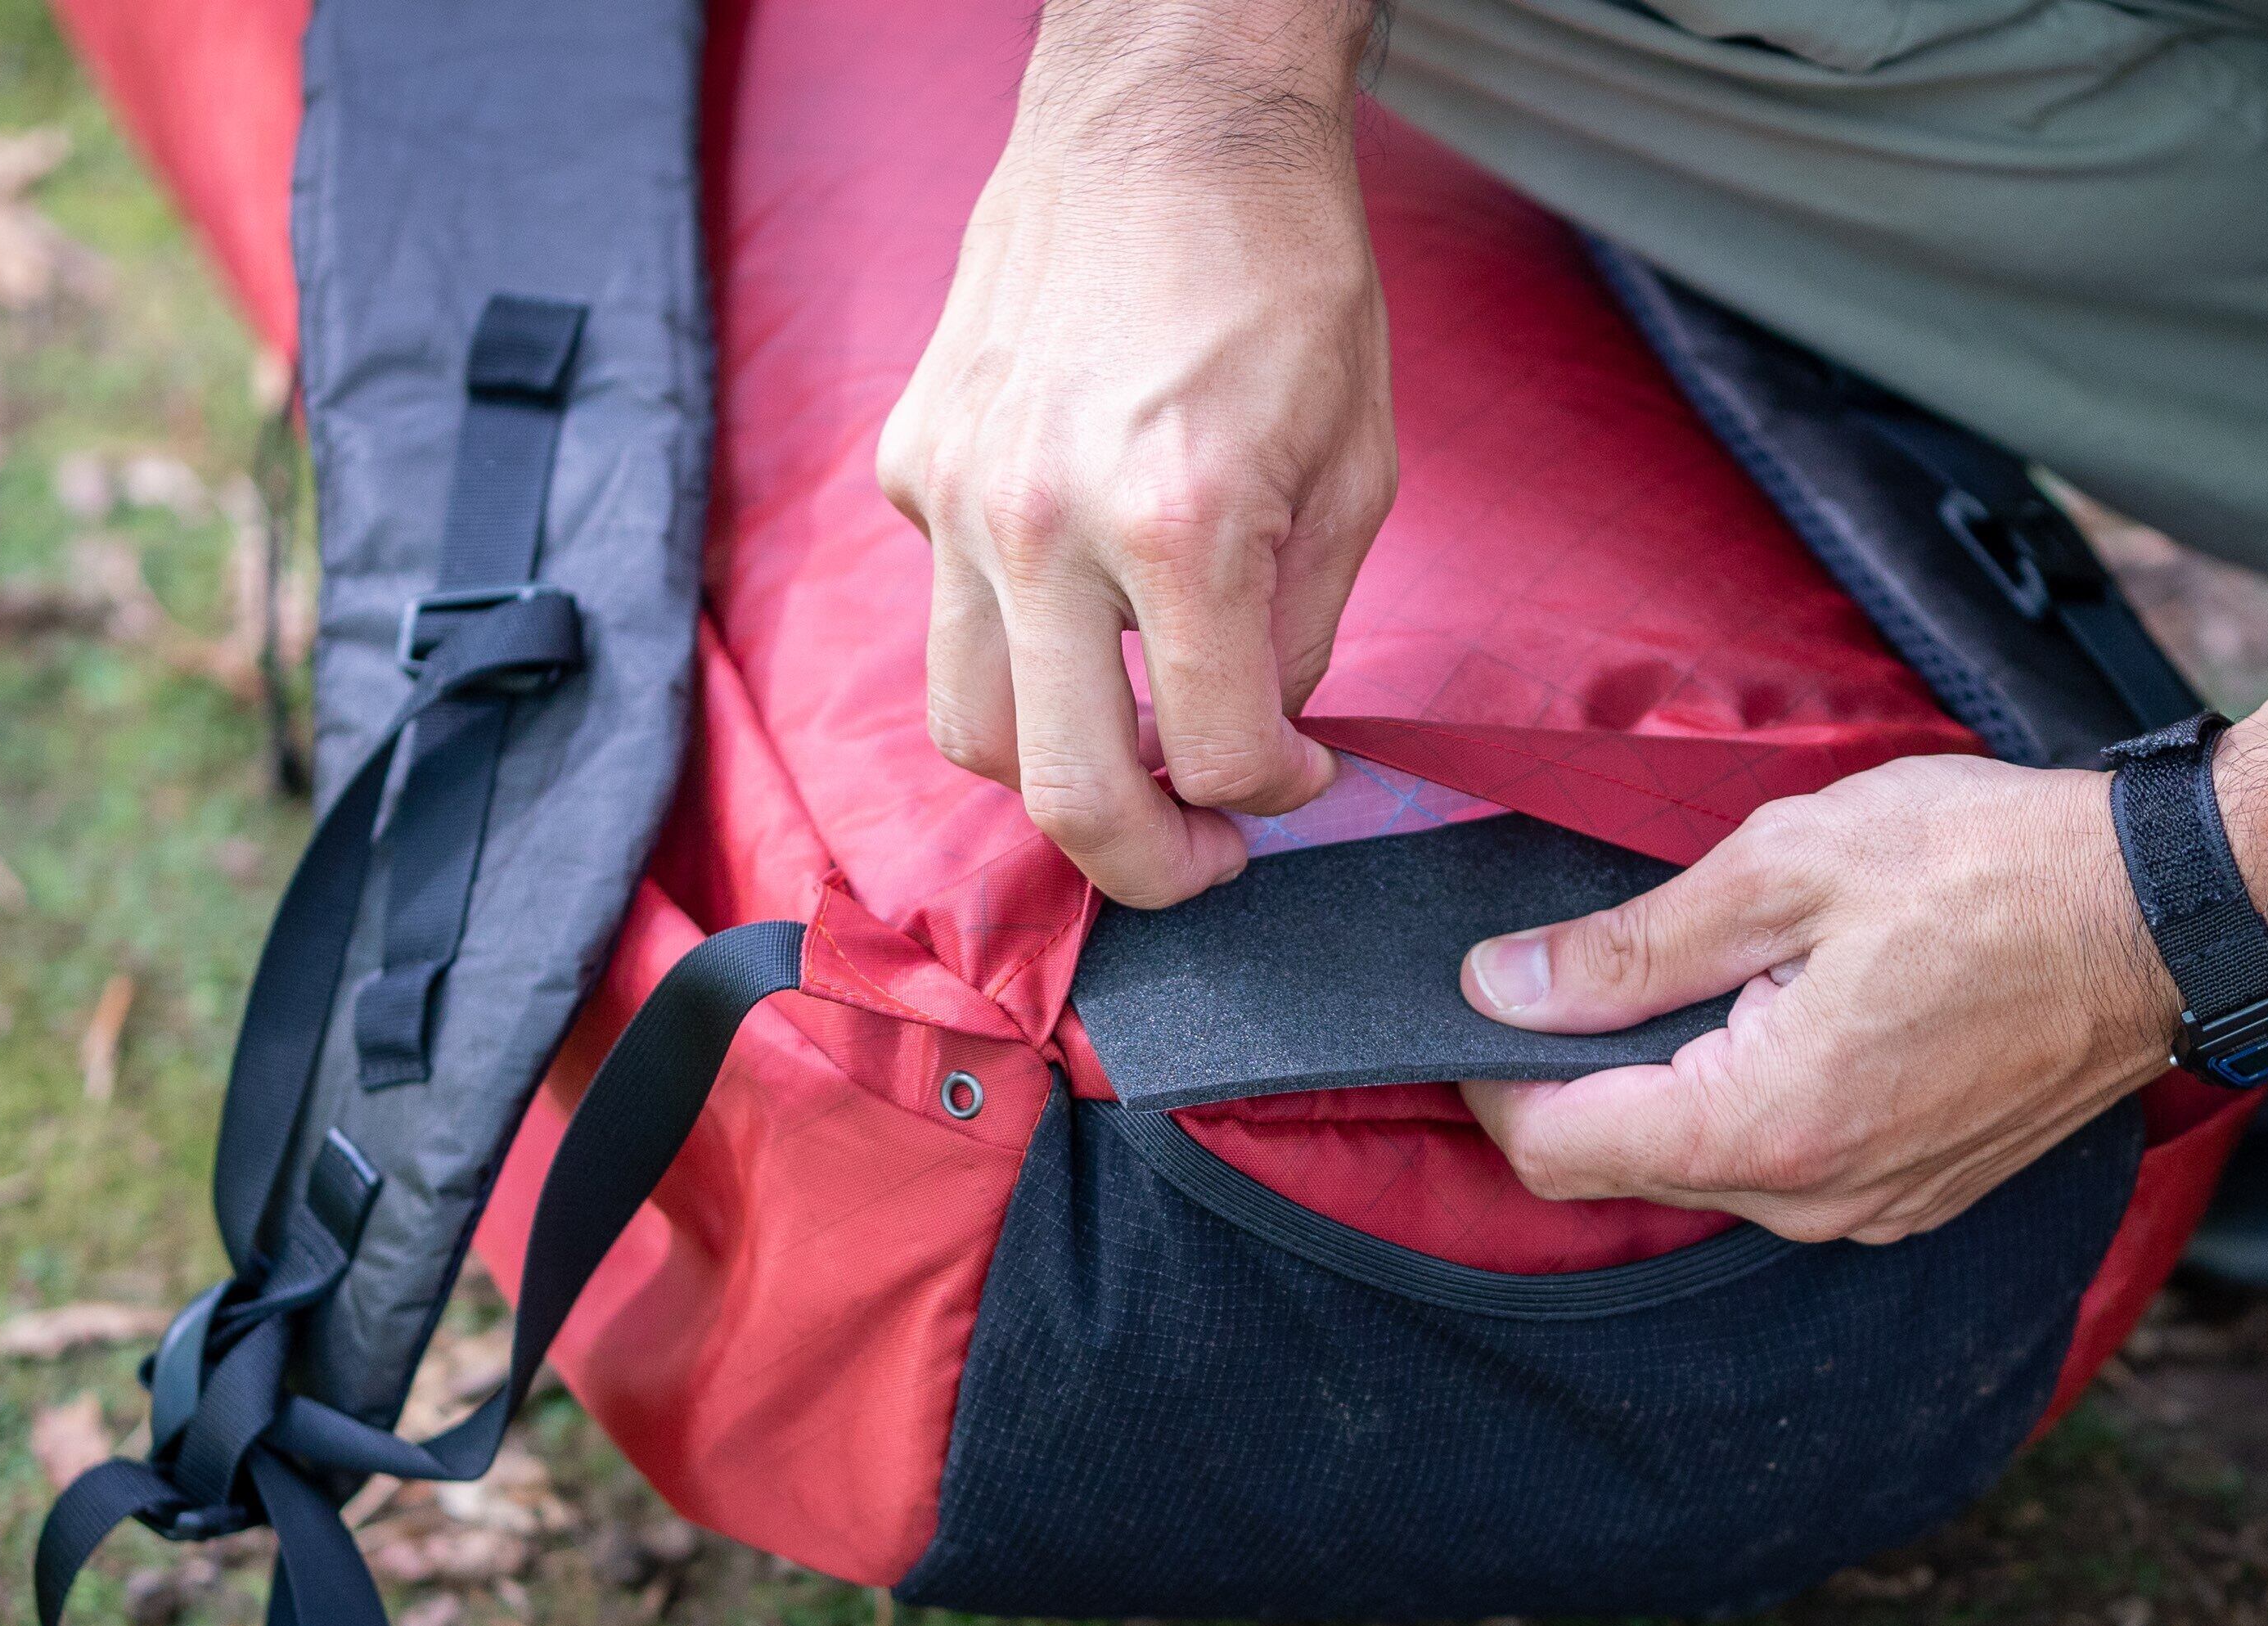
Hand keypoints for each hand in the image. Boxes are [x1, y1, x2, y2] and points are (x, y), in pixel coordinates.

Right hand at [876, 0, 1396, 906]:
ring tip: (1129, 753)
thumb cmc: (1282, 273)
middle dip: (1151, 864)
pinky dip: (1014, 643)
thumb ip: (1304, 630)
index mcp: (1179, 524)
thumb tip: (1261, 740)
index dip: (1275, 800)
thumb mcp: (1355, 467)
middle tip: (1199, 858)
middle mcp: (1045, 523)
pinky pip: (948, 612)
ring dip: (1057, 774)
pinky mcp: (912, 462)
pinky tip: (1079, 598)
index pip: (1216, 755)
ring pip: (972, 731)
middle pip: (1065, 794)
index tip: (1297, 782)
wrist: (1165, 119)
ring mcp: (959, 495)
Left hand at [1458, 756, 2179, 1242]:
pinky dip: (1745, 1104)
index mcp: (1769, 1123)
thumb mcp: (1789, 865)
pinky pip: (1783, 1173)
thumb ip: (1631, 944)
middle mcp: (1816, 1200)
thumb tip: (1501, 987)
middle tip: (1581, 967)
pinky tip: (1777, 1013)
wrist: (2177, 912)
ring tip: (1705, 973)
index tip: (1480, 1003)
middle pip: (1621, 1171)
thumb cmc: (1997, 865)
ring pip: (1701, 1173)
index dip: (1489, 1080)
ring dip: (1666, 1088)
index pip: (1559, 1151)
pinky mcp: (1915, 1193)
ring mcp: (1873, 1209)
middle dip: (1572, 1082)